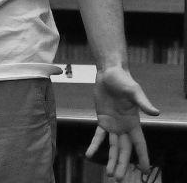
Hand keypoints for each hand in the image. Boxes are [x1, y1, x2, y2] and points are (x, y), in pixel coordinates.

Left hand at [85, 66, 158, 181]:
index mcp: (134, 122)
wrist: (109, 73)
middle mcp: (124, 126)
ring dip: (111, 160)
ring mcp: (113, 124)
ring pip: (113, 147)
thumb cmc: (124, 80)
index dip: (142, 157)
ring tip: (109, 174)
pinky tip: (89, 154)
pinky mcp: (102, 119)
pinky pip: (98, 135)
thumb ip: (143, 103)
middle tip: (118, 179)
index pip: (139, 144)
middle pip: (124, 150)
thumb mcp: (134, 91)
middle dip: (122, 165)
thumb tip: (156, 113)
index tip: (144, 171)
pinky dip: (94, 145)